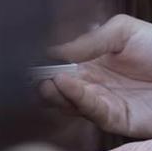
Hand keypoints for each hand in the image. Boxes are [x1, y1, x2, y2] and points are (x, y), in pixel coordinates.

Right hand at [40, 14, 151, 137]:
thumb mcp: (124, 30)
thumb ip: (89, 40)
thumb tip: (54, 50)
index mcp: (91, 60)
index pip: (58, 63)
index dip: (42, 61)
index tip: (27, 56)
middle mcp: (92, 83)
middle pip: (57, 86)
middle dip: (42, 80)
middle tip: (30, 73)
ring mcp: (102, 102)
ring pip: (68, 101)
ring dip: (55, 92)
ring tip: (47, 79)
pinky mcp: (114, 120)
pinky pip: (90, 111)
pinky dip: (75, 98)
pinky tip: (66, 84)